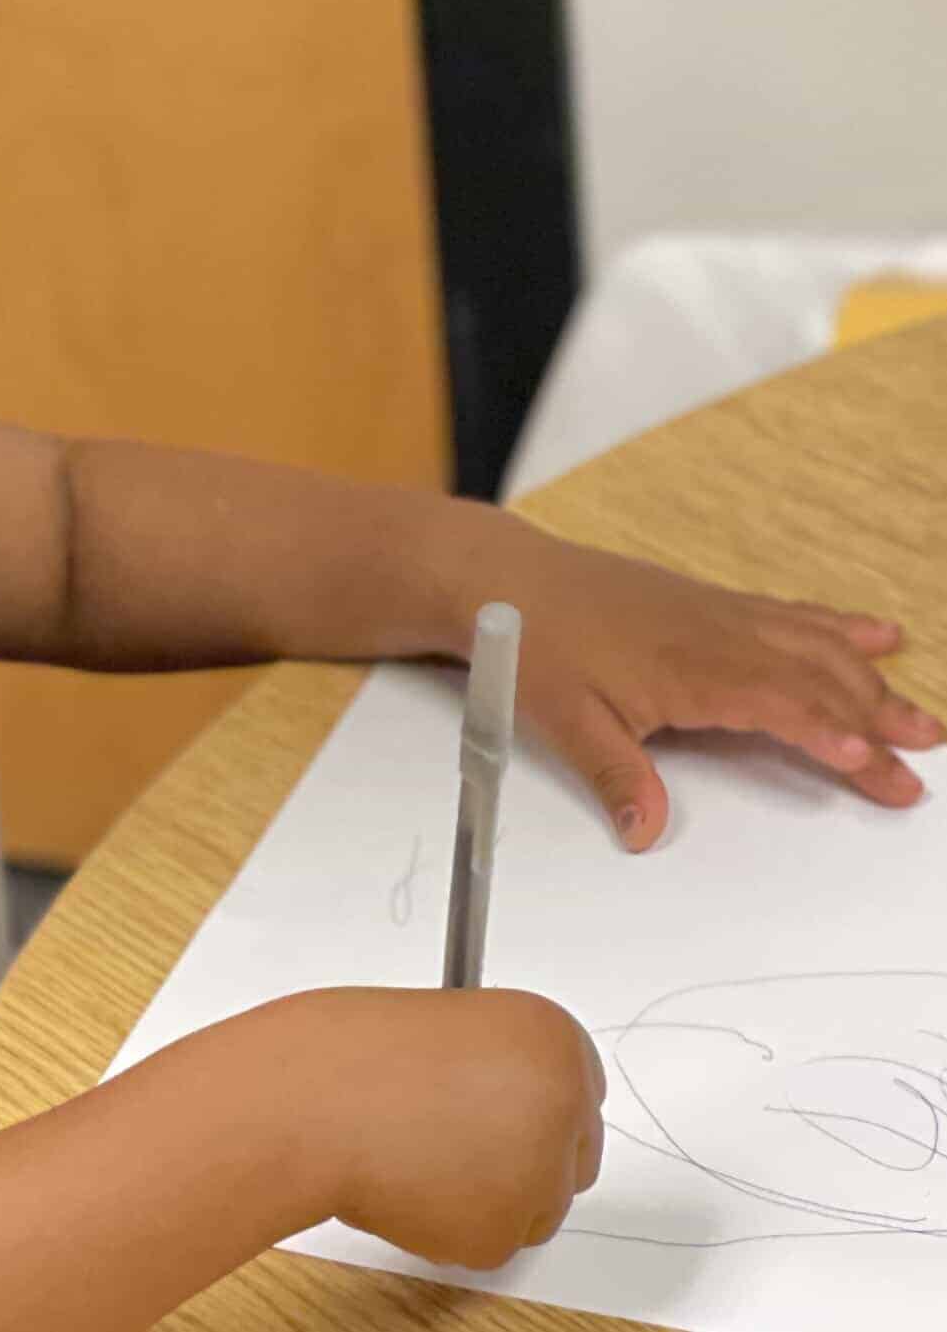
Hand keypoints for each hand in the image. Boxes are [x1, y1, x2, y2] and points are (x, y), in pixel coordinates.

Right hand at [283, 986, 602, 1268]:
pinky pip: (487, 1240)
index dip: (536, 1103)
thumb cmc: (354, 1051)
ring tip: (416, 1150)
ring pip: (533, 1207)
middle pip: (573, 1155)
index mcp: (551, 1035)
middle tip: (458, 1142)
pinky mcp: (499, 1234)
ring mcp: (539, 1175)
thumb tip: (509, 1107)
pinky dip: (450, 1225)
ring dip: (487, 1194)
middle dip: (524, 1157)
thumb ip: (497, 1063)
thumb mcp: (447, 1028)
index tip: (503, 1110)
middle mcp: (563, 1102)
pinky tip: (406, 1182)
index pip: (580, 1088)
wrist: (310, 1097)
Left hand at [466, 513, 943, 849]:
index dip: (828, 736)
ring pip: (815, 644)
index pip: (779, 706)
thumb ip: (615, 775)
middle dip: (874, 720)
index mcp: (690, 668)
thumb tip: (645, 832)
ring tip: (922, 718)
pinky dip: (839, 625)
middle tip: (922, 760)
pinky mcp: (710, 601)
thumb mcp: (565, 718)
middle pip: (815, 678)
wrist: (505, 577)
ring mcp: (719, 613)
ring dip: (871, 679)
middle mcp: (717, 635)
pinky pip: (789, 613)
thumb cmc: (533, 640)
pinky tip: (879, 631)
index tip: (872, 765)